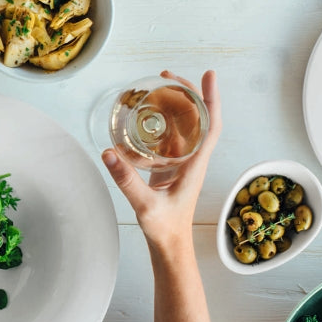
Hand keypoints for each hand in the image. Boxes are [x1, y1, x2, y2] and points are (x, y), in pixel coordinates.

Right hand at [101, 70, 223, 254]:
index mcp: (195, 164)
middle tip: (166, 75)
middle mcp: (192, 159)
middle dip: (186, 93)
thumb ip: (127, 180)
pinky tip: (147, 114)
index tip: (209, 76)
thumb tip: (108, 153)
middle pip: (198, 118)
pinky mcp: (170, 167)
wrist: (170, 245)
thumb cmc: (165, 228)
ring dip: (174, 104)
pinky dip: (161, 121)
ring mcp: (181, 162)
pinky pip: (170, 137)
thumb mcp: (145, 204)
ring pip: (184, 125)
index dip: (212, 99)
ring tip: (156, 87)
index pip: (212, 125)